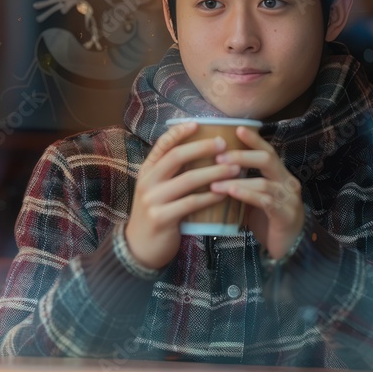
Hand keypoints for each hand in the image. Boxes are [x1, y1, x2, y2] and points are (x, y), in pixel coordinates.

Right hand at [125, 121, 240, 269]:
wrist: (139, 247)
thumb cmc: (156, 213)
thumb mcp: (156, 189)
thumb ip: (171, 173)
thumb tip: (199, 152)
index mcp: (147, 170)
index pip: (162, 144)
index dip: (179, 132)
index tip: (198, 124)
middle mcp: (147, 181)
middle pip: (177, 157)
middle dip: (203, 148)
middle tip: (224, 144)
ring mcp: (153, 200)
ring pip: (188, 180)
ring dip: (214, 172)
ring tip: (233, 168)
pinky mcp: (162, 218)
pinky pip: (192, 203)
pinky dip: (211, 197)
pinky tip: (224, 193)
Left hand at [210, 126, 304, 258]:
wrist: (289, 250)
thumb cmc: (268, 221)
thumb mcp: (254, 197)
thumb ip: (242, 183)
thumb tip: (213, 169)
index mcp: (280, 175)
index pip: (267, 151)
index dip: (253, 139)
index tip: (236, 128)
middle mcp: (288, 183)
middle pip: (267, 159)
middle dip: (242, 155)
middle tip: (219, 156)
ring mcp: (289, 199)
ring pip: (263, 182)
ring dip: (236, 180)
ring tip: (215, 182)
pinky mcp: (286, 216)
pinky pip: (265, 202)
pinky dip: (246, 195)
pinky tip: (231, 192)